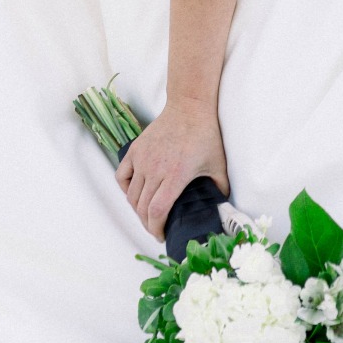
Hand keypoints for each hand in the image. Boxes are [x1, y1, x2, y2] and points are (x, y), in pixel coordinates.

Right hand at [115, 100, 228, 239]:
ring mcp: (142, 159)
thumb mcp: (217, 164)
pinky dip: (125, 189)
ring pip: (131, 195)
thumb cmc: (205, 135)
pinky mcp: (135, 150)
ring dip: (137, 210)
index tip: (161, 236)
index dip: (156, 230)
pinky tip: (135, 194)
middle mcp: (155, 169)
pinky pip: (122, 176)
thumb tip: (221, 208)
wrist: (190, 106)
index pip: (156, 212)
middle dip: (148, 224)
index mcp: (175, 175)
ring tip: (147, 215)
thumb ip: (219, 188)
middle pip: (142, 208)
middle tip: (156, 229)